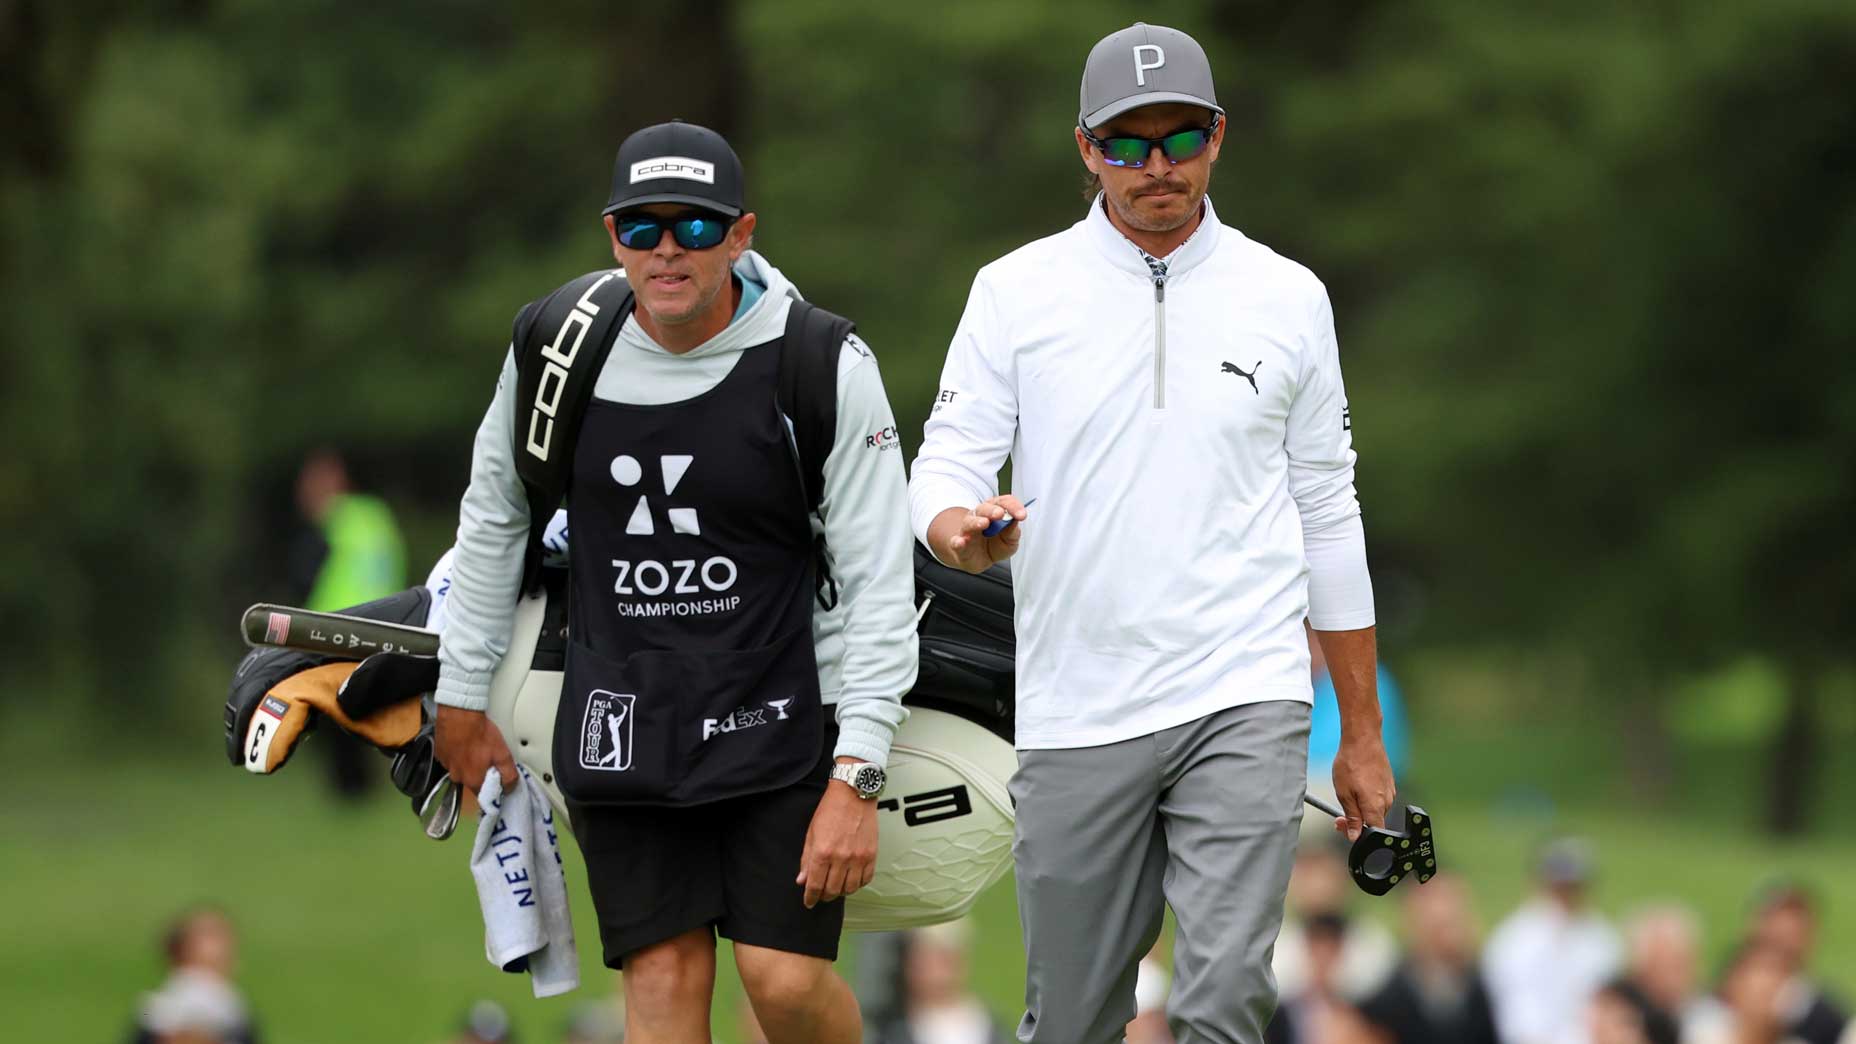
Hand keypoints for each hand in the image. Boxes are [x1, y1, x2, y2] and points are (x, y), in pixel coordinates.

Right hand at [433, 704, 517, 796]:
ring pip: (461, 769)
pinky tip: (465, 743)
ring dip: (468, 762)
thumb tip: (510, 787)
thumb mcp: (503, 754)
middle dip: (480, 772)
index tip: (495, 778)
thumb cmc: (479, 733)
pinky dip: (458, 754)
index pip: (484, 795)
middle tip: (486, 756)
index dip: (492, 787)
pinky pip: (452, 759)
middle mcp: (457, 777)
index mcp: (473, 780)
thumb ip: (508, 774)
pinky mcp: (440, 754)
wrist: (459, 715)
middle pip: (473, 781)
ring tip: (475, 747)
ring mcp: (446, 765)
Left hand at [796, 762, 878, 907]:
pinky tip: (852, 879)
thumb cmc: (831, 809)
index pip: (815, 885)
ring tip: (836, 886)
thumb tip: (802, 880)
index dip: (810, 897)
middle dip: (824, 895)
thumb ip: (807, 859)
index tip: (809, 902)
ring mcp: (858, 857)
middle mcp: (841, 858)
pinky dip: (858, 884)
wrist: (853, 794)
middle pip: (832, 890)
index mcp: (822, 852)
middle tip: (822, 893)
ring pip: (850, 888)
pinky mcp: (871, 855)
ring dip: (841, 891)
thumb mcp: (812, 833)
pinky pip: (866, 879)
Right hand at [929, 495, 1028, 573]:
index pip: (1003, 502)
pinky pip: (956, 541)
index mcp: (994, 512)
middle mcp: (979, 517)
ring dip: (976, 521)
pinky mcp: (959, 544)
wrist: (980, 560)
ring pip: (969, 522)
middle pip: (984, 508)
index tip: (1021, 515)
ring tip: (984, 523)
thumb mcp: (1010, 541)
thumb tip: (1015, 521)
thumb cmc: (996, 545)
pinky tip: (960, 542)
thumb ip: (1013, 532)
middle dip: (992, 510)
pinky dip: (957, 541)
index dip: (1013, 506)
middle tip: (999, 514)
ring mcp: (968, 530)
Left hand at [1330, 734, 1394, 841]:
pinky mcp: (1390, 784)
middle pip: (1373, 822)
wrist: (1363, 739)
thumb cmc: (1351, 763)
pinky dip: (1368, 797)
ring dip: (1361, 807)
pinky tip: (1358, 784)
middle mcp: (1387, 801)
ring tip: (1348, 791)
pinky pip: (1379, 798)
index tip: (1344, 826)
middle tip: (1339, 813)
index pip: (1374, 834)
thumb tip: (1355, 837)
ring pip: (1375, 809)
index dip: (1359, 835)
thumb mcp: (1344, 793)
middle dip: (1357, 820)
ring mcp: (1390, 792)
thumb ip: (1352, 817)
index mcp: (1376, 807)